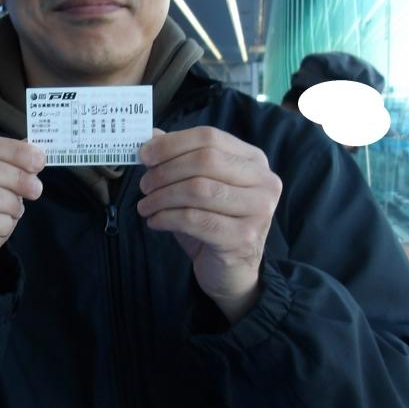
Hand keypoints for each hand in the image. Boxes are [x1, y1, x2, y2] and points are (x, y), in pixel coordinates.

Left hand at [137, 127, 281, 319]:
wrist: (231, 271)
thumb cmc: (212, 223)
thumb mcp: (195, 187)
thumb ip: (178, 159)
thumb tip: (150, 135)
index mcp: (253, 160)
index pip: (209, 137)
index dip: (172, 144)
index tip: (144, 155)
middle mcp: (264, 181)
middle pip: (205, 160)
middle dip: (165, 171)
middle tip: (144, 186)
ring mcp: (258, 210)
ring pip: (198, 189)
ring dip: (162, 196)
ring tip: (145, 206)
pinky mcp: (243, 237)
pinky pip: (195, 219)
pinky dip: (167, 218)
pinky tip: (155, 222)